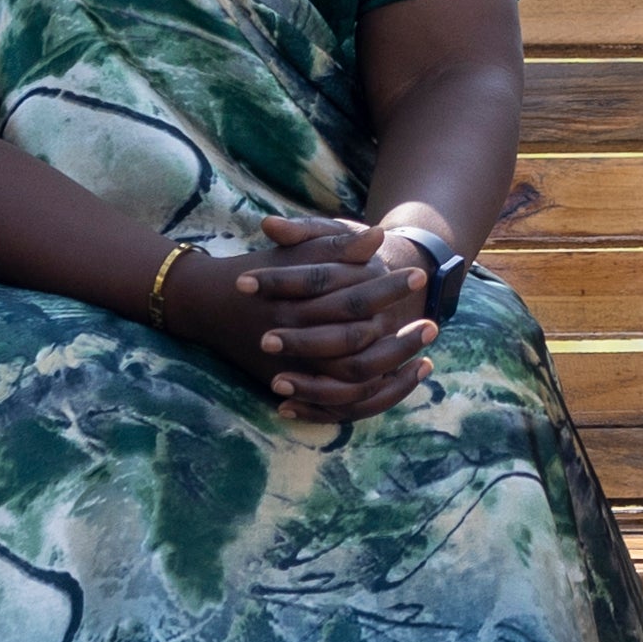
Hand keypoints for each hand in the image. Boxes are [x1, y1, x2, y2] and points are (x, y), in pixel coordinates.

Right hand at [175, 212, 443, 423]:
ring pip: (350, 381)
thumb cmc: (262, 269)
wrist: (211, 302)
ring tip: (426, 359)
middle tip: (431, 324)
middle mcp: (293, 338)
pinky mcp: (292, 387)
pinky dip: (374, 397)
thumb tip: (377, 236)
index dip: (387, 287)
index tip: (418, 276)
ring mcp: (292, 367)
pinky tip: (403, 379)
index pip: (351, 298)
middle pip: (355, 344)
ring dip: (393, 371)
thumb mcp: (297, 249)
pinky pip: (339, 405)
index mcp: (296, 302)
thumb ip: (335, 244)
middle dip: (398, 337)